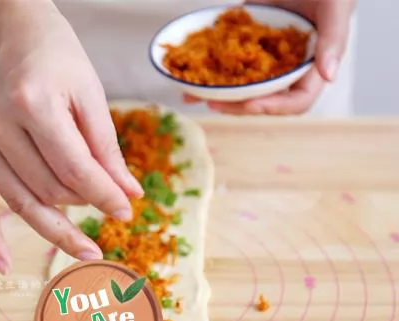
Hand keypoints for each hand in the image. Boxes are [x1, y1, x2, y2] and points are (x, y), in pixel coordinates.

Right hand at [0, 0, 142, 272]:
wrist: (4, 25)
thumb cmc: (54, 53)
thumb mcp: (89, 92)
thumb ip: (106, 147)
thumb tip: (127, 194)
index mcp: (33, 103)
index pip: (75, 169)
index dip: (105, 195)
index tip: (127, 211)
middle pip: (49, 188)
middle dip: (85, 207)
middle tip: (110, 219)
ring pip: (20, 199)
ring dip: (54, 227)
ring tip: (83, 247)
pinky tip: (3, 264)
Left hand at [187, 0, 354, 114]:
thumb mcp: (336, 8)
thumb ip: (333, 40)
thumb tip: (329, 76)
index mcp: (311, 68)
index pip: (296, 101)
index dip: (274, 107)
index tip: (250, 104)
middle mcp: (285, 69)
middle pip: (262, 99)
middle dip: (237, 105)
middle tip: (214, 103)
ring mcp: (264, 59)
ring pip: (241, 87)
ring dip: (217, 95)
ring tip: (193, 96)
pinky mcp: (246, 45)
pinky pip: (227, 64)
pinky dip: (207, 73)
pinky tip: (187, 80)